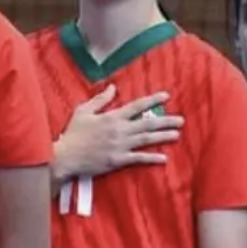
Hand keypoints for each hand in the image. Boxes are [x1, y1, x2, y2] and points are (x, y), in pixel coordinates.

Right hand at [56, 86, 183, 179]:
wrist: (65, 156)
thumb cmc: (73, 133)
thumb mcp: (83, 111)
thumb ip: (100, 99)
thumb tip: (112, 87)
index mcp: (112, 117)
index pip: (137, 106)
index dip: (153, 100)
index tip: (166, 96)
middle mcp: (120, 130)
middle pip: (148, 123)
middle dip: (166, 121)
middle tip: (181, 120)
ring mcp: (120, 146)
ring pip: (147, 140)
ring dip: (163, 136)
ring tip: (176, 134)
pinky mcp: (118, 160)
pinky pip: (139, 158)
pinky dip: (152, 158)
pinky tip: (164, 158)